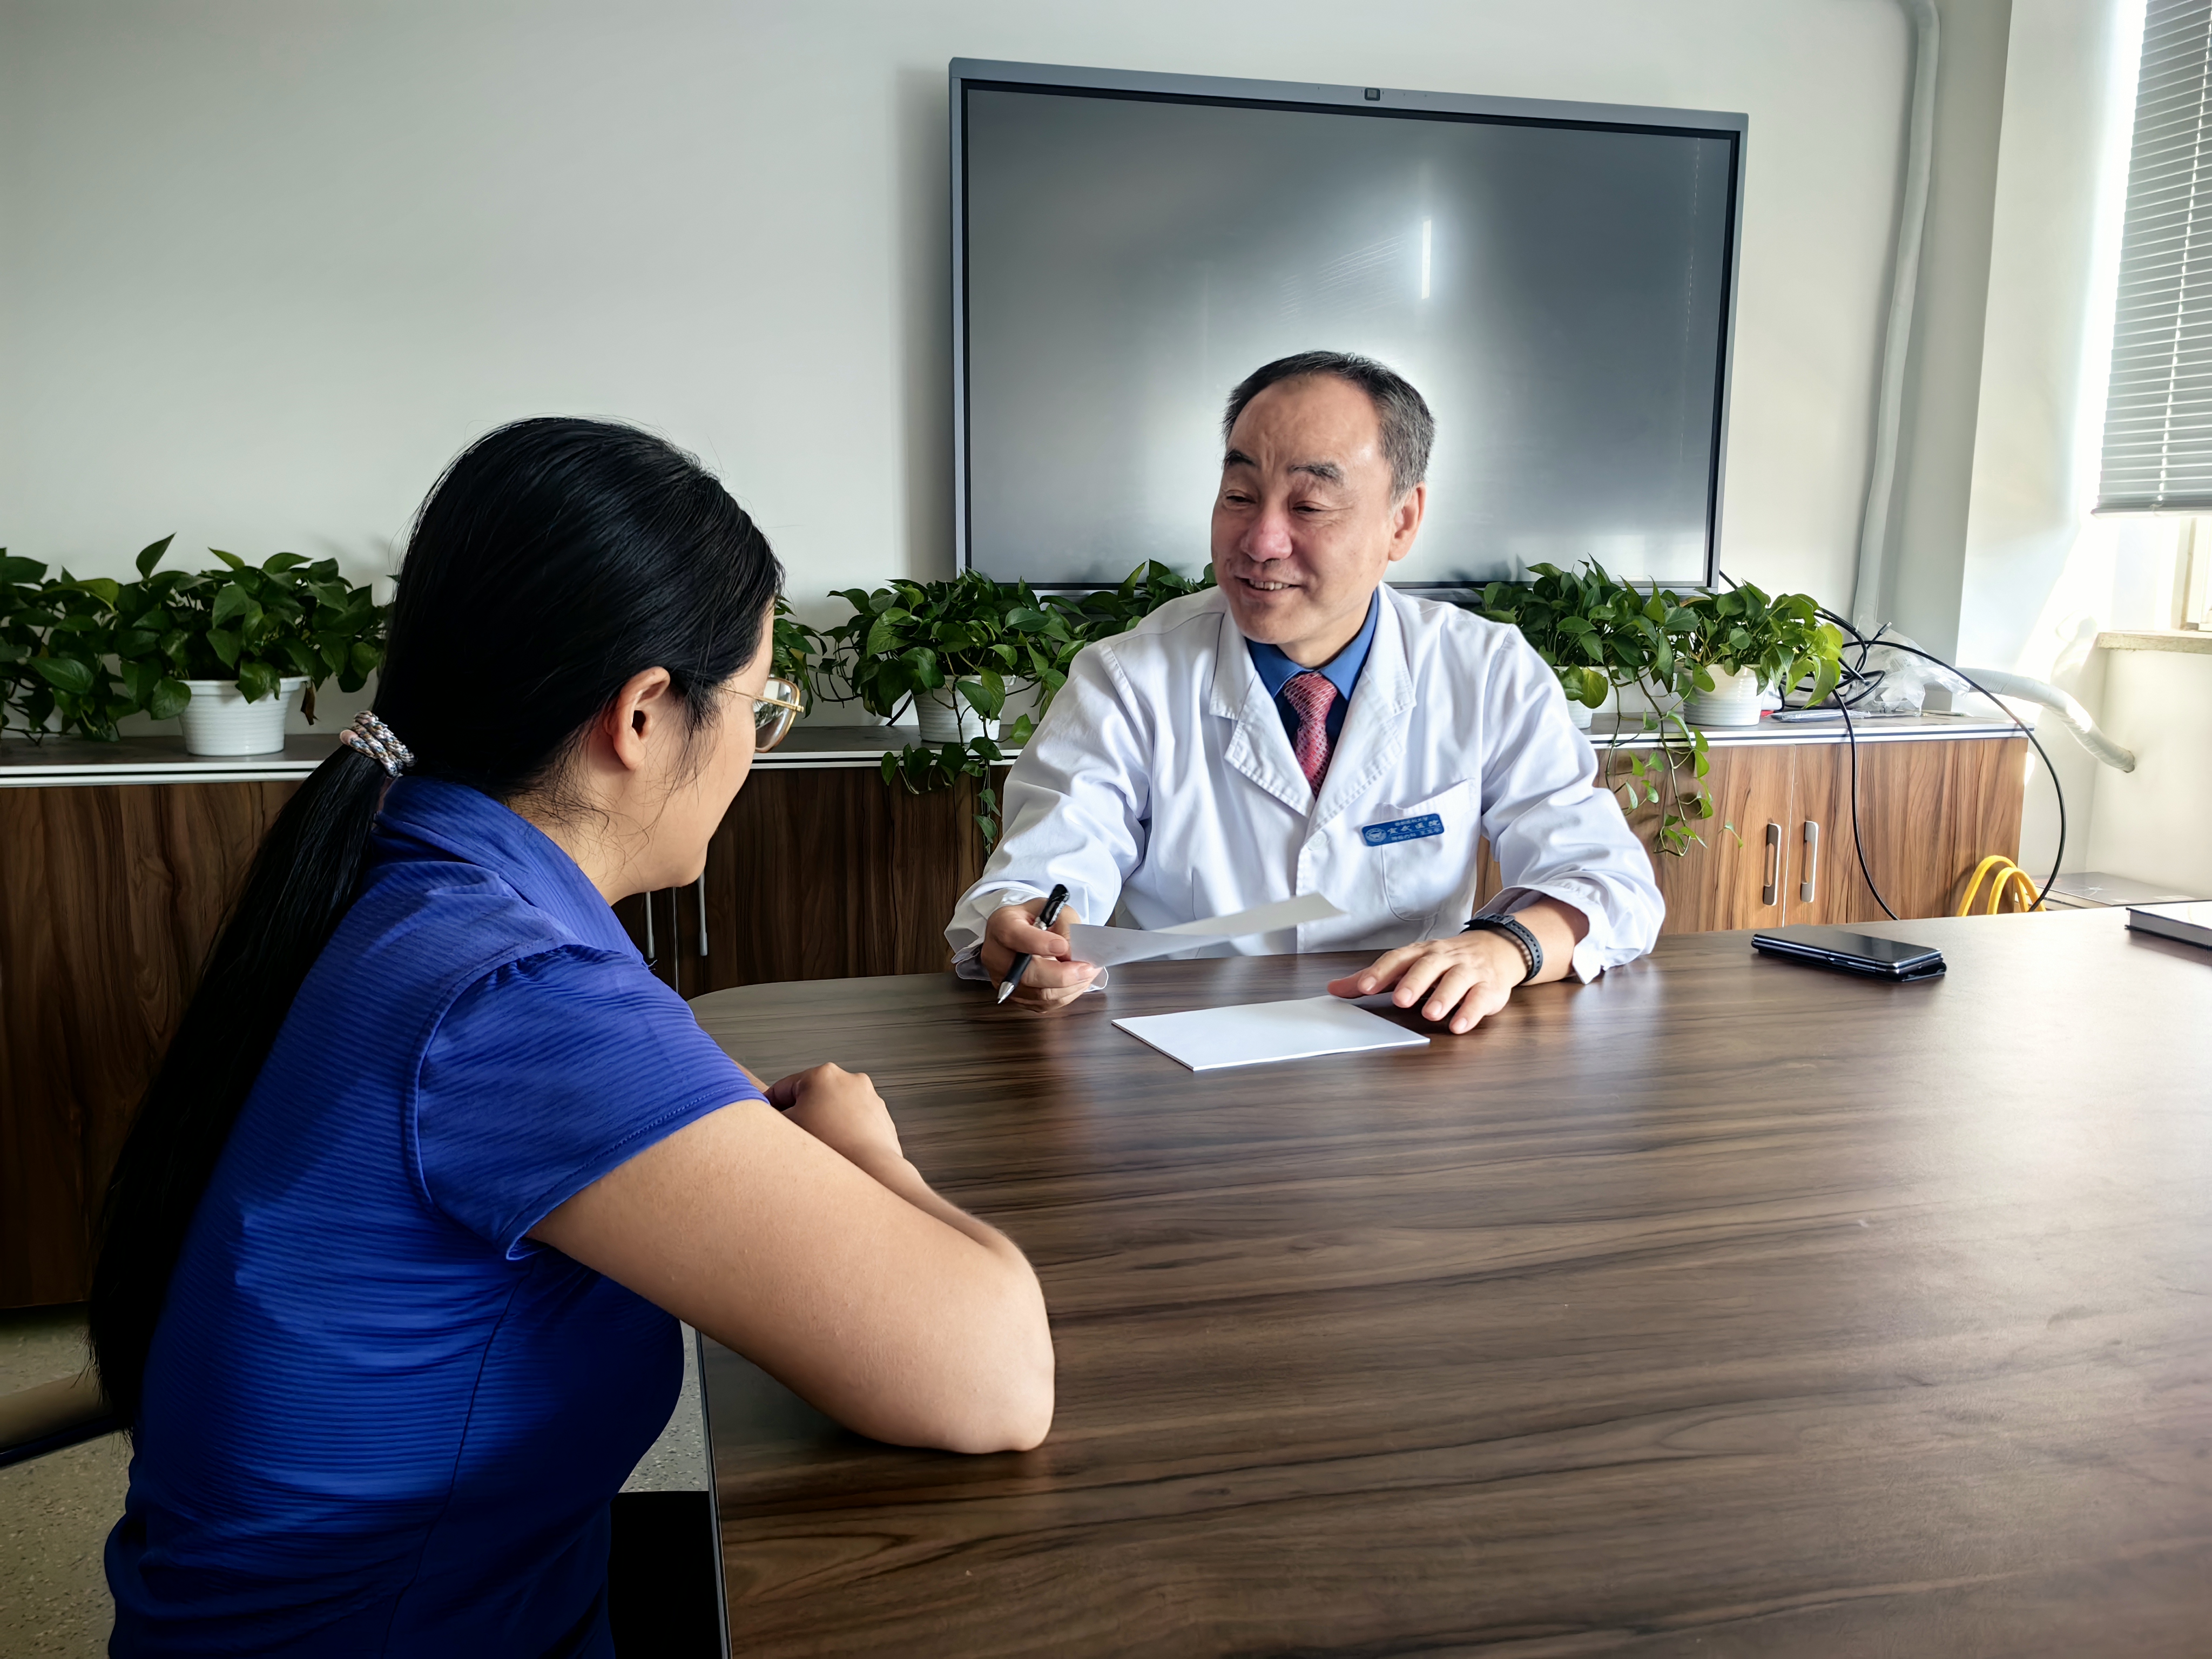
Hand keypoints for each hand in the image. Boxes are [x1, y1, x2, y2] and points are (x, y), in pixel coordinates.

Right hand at [766, 1064, 903, 1173]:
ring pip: (832, 1109)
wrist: (870, 1172)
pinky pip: (852, 1121)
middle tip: (790, 1137)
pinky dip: (842, 1131)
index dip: (768, 1107)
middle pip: (810, 1097)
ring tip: (816, 1146)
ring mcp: (869, 1097)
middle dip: (799, 1114)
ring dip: (822, 1122)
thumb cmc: (829, 1150)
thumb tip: (768, 1117)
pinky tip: (836, 1149)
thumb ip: (771, 1117)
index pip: (782, 1088)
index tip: (764, 1120)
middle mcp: (850, 1079)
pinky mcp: (880, 1116)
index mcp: (823, 1074)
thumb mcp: (786, 1129)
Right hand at [980, 896, 1095, 1009]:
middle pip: (1026, 974)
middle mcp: (996, 955)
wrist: (1029, 932)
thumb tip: (1075, 956)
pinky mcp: (1015, 997)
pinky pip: (1043, 1004)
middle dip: (1062, 974)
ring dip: (1069, 987)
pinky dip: (1065, 995)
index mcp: (1002, 924)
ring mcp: (1003, 980)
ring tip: (1088, 974)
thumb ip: (1066, 928)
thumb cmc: (1042, 919)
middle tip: (1087, 968)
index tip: (1062, 946)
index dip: (1038, 943)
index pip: (1013, 936)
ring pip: (1038, 994)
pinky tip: (1078, 983)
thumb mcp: (1056, 911)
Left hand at [1327, 932, 1528, 1034]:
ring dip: (1444, 997)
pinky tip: (1459, 1025)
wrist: (1495, 949)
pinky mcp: (1489, 987)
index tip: (1364, 986)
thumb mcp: (1409, 964)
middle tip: (1401, 999)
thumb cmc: (1444, 961)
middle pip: (1428, 965)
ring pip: (1457, 980)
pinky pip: (1480, 998)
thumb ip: (1375, 978)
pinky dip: (1470, 1012)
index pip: (1398, 958)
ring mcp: (1468, 971)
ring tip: (1431, 1014)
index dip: (1381, 972)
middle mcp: (1444, 958)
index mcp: (1421, 952)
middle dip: (1415, 982)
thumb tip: (1334, 989)